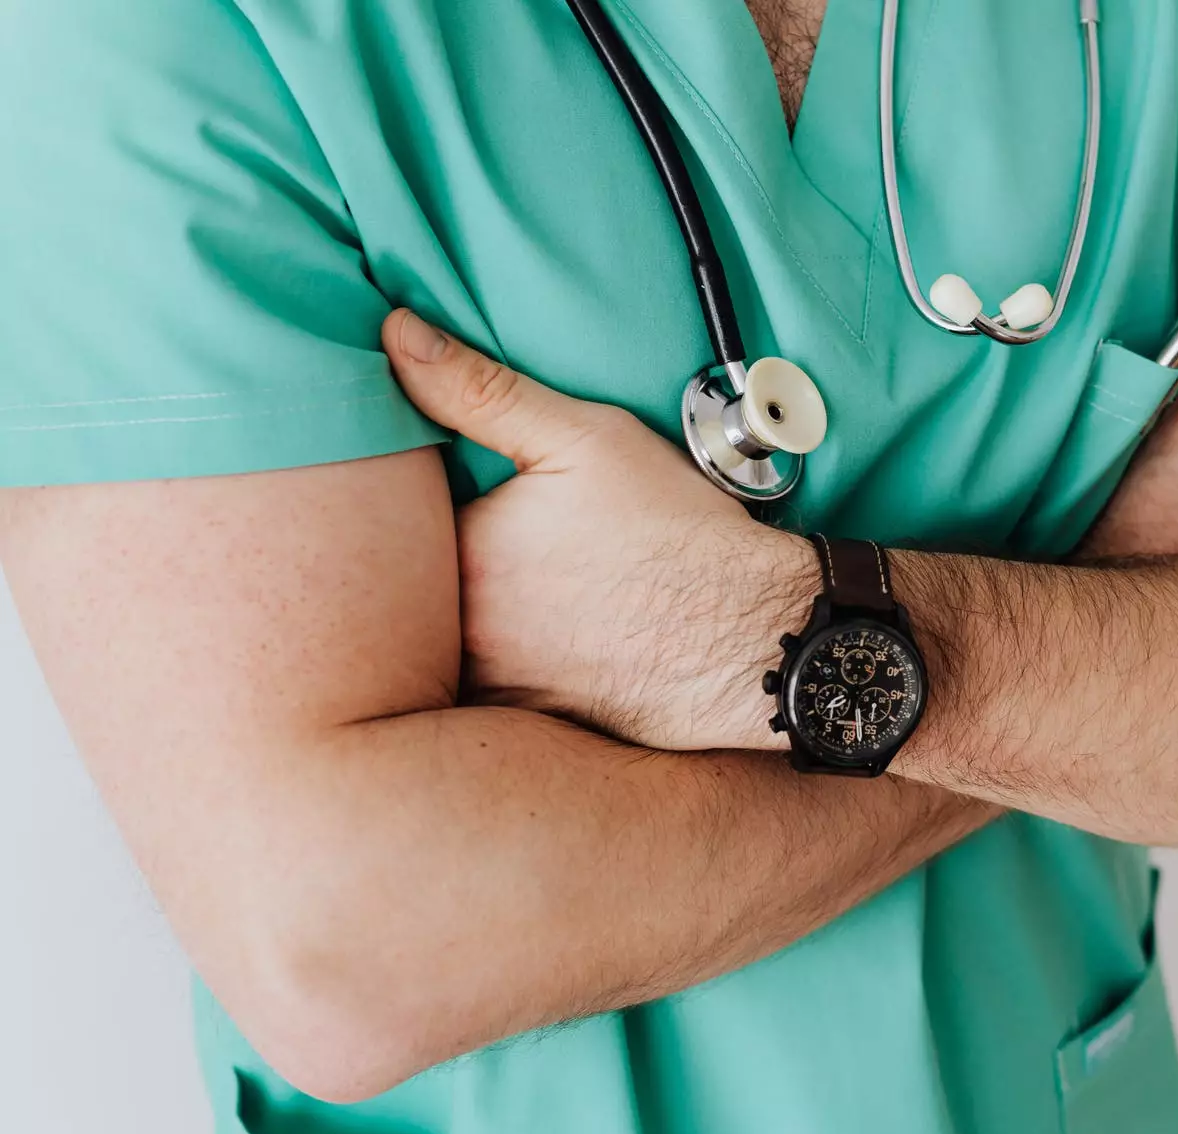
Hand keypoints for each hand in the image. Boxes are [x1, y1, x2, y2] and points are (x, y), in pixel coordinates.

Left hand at [382, 310, 815, 751]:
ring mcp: (496, 689)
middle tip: (518, 551)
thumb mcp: (587, 438)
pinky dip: (513, 671)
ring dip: (475, 625)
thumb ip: (480, 389)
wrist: (755, 640)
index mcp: (463, 555)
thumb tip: (394, 334)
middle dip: (448, 569)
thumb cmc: (678, 535)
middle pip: (423, 592)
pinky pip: (492, 701)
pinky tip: (561, 649)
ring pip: (453, 647)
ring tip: (541, 599)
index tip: (471, 495)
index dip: (430, 505)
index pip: (404, 526)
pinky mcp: (533, 728)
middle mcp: (463, 633)